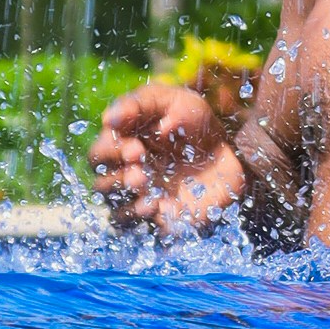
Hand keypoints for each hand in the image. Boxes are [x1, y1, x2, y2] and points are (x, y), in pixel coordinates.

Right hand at [91, 83, 247, 238]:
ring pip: (113, 209)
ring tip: (144, 181)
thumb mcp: (174, 100)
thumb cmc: (197, 123)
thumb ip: (141, 103)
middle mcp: (127, 175)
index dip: (110, 152)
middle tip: (140, 163)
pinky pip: (138, 228)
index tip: (137, 147)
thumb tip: (109, 118)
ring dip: (126, 197)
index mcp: (123, 147)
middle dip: (116, 175)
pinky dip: (141, 217)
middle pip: (100, 183)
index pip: (98, 154)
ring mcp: (142, 200)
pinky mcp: (159, 218)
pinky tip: (155, 204)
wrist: (231, 153)